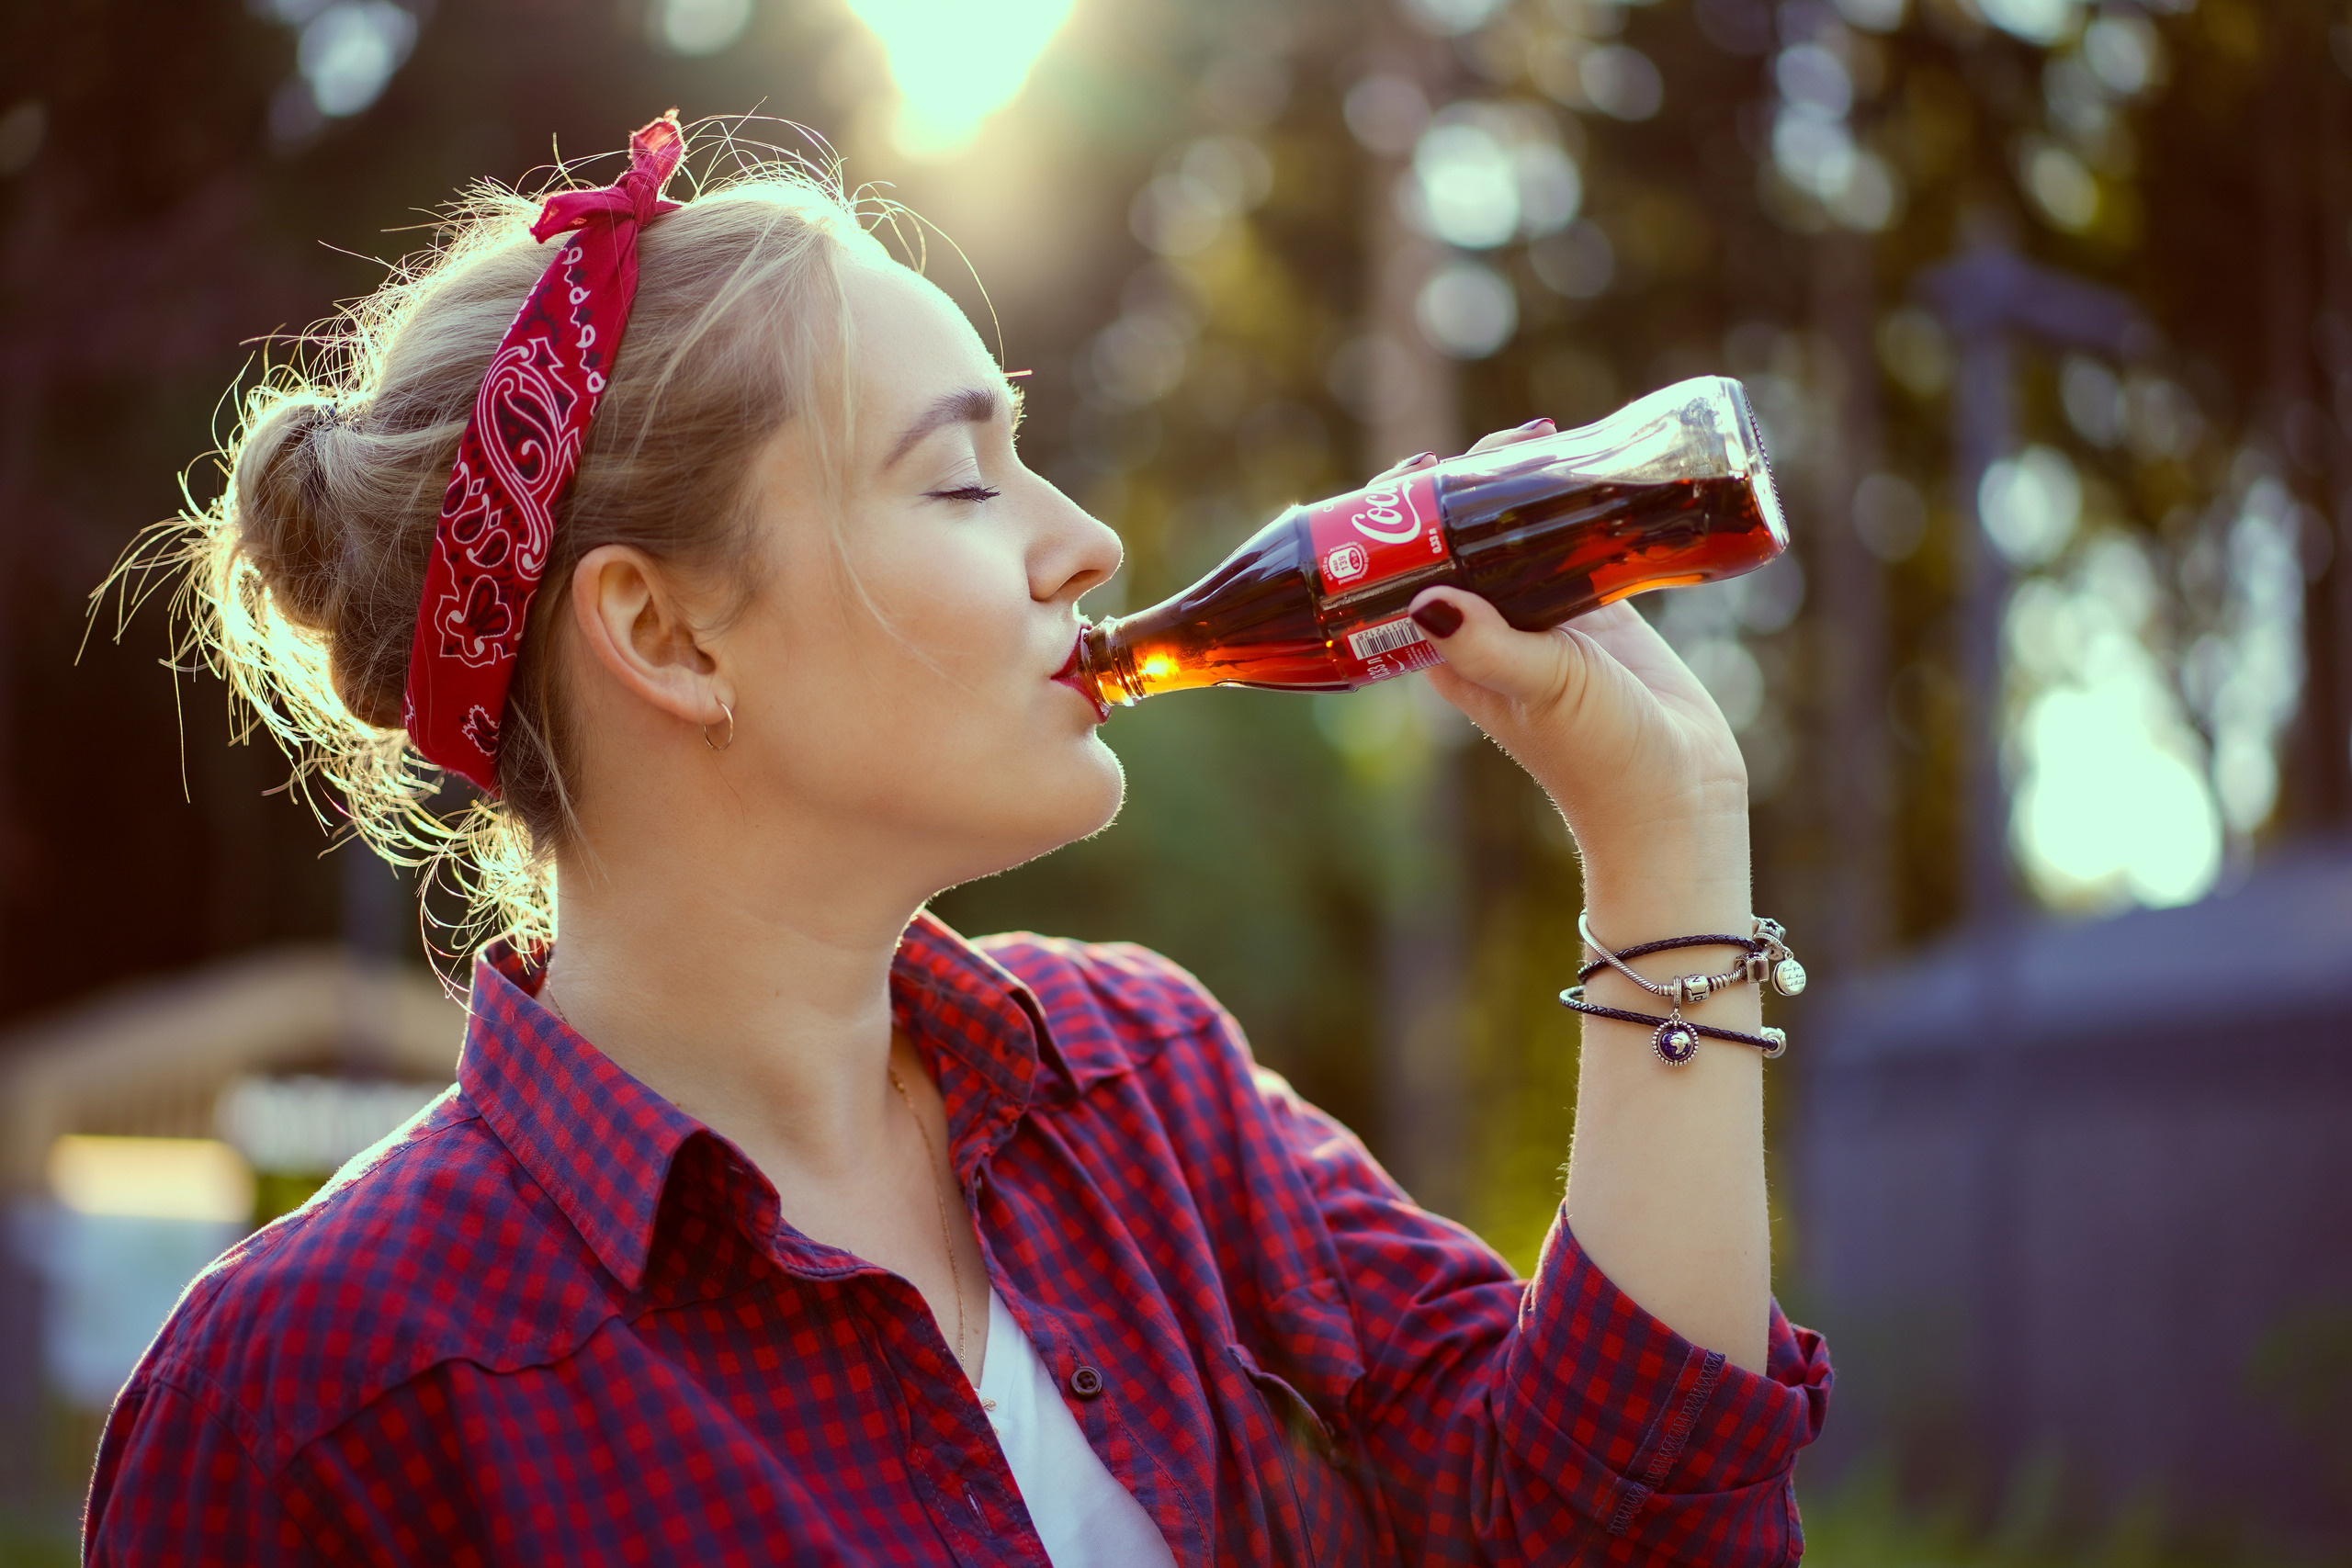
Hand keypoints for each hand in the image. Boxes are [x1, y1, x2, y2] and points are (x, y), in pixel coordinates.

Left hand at [1380, 427, 1751, 899]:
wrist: (1679, 797)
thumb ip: (1485, 645)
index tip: (1412, 472)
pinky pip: (1575, 543)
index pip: (1402, 572)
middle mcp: (1488, 629)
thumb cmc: (1597, 758)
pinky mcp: (1597, 612)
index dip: (1396, 521)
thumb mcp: (1535, 690)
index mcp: (1450, 649)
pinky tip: (1588, 464)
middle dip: (1464, 488)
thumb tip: (1426, 600)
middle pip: (1458, 541)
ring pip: (1516, 534)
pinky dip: (1575, 505)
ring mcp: (1543, 617)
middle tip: (1494, 447)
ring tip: (1542, 439)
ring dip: (1521, 488)